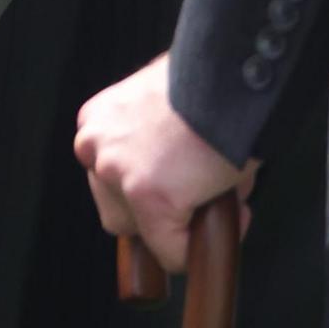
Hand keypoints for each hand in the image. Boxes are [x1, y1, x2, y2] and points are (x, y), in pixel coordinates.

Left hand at [75, 55, 250, 276]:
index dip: (149, 188)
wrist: (232, 77)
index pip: (109, 175)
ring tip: (211, 204)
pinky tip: (228, 217)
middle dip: (153, 212)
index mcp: (98, 120)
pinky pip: (171, 250)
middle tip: (194, 200)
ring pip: (138, 232)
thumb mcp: (168, 108)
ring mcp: (118, 173)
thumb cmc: (210, 87)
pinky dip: (198, 248)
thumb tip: (191, 191)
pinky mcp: (148, 198)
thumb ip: (162, 148)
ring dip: (173, 229)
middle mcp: (96, 146)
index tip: (180, 186)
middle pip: (114, 208)